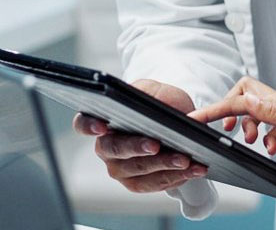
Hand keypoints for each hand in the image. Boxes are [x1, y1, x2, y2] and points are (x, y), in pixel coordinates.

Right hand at [72, 79, 208, 192]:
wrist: (178, 122)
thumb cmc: (160, 104)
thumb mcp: (156, 91)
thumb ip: (150, 94)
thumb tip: (150, 104)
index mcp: (102, 121)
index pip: (83, 124)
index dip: (89, 126)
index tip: (102, 126)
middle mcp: (105, 148)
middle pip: (115, 150)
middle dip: (136, 148)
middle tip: (155, 145)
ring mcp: (120, 169)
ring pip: (138, 171)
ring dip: (164, 166)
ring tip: (185, 160)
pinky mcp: (138, 183)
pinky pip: (155, 184)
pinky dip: (176, 177)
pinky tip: (193, 169)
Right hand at [189, 77, 275, 161]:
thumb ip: (275, 111)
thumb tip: (245, 99)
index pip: (241, 99)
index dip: (216, 108)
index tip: (196, 117)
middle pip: (244, 99)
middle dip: (228, 113)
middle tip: (226, 132)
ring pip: (256, 116)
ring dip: (246, 129)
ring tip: (250, 142)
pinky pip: (272, 131)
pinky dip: (265, 140)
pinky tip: (272, 149)